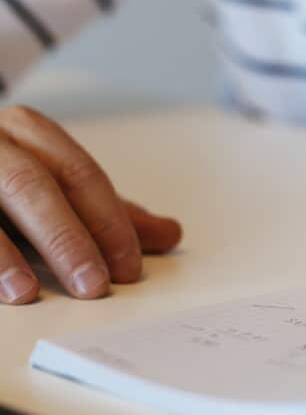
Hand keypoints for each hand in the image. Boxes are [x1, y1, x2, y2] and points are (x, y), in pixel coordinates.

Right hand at [0, 105, 182, 304]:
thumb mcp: (54, 184)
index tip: (130, 268)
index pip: (80, 174)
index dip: (108, 222)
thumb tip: (169, 235)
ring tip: (29, 294)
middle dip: (66, 239)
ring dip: (4, 254)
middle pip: (33, 186)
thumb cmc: (3, 173)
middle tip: (95, 286)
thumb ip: (106, 210)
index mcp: (28, 131)